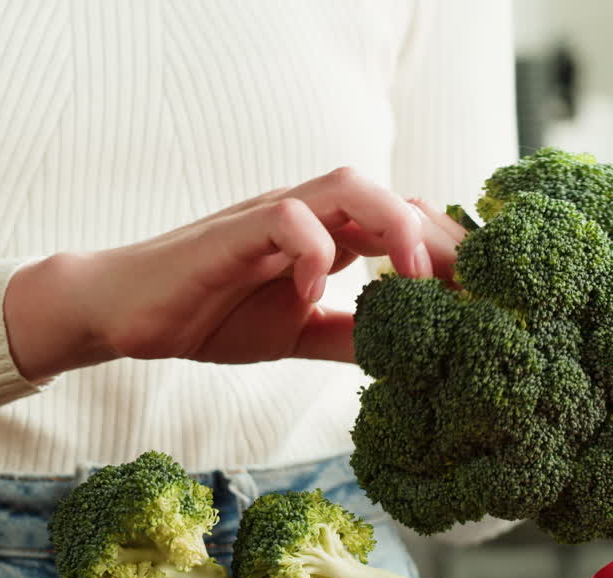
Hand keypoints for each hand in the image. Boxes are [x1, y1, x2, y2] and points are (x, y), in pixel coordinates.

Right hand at [3, 167, 465, 380]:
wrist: (129, 314)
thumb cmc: (210, 315)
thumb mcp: (297, 334)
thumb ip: (351, 337)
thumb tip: (416, 356)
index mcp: (328, 237)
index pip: (403, 222)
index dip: (449, 254)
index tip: (484, 301)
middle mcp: (307, 217)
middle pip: (392, 193)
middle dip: (440, 237)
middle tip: (472, 294)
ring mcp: (271, 218)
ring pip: (348, 185)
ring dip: (394, 226)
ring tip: (414, 279)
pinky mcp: (233, 232)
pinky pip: (286, 219)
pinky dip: (313, 250)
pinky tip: (317, 292)